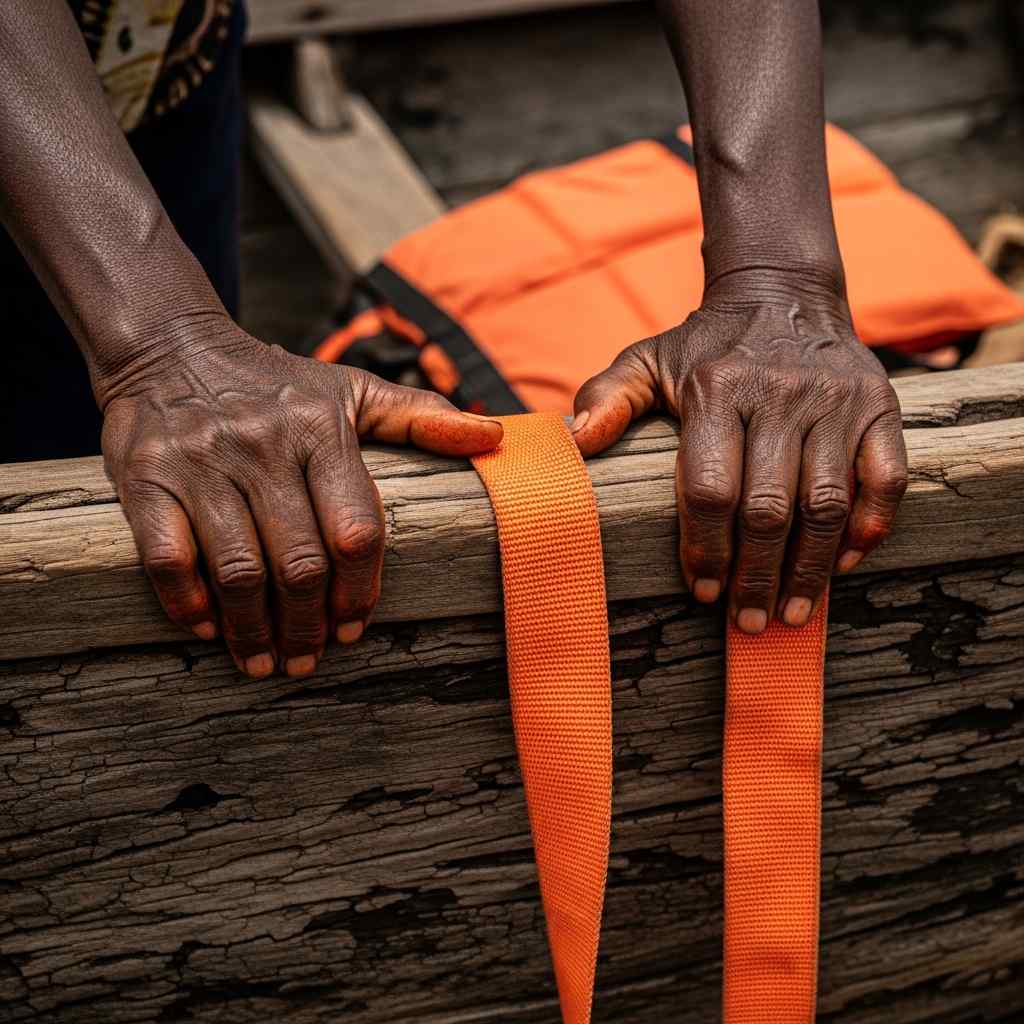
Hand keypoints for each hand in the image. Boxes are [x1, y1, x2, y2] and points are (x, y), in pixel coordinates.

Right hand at [100, 320, 500, 677]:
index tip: (354, 625)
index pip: (357, 530)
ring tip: (265, 660)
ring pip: (238, 570)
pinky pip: (167, 558)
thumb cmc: (277, 384)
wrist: (172, 345)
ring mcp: (201, 463)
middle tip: (310, 655)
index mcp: (321, 429)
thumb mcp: (352, 389)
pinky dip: (188, 603)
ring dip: (254, 630)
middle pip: (300, 563)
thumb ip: (420, 417)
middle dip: (310, 624)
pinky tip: (209, 626)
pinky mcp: (145, 478)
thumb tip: (494, 436)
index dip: (361, 591)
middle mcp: (263, 446)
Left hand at [571, 270, 907, 632]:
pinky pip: (886, 478)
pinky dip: (870, 525)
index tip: (703, 592)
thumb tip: (574, 441)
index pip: (710, 489)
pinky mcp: (879, 405)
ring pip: (826, 503)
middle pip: (768, 508)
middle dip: (756, 577)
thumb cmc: (706, 346)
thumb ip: (607, 398)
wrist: (784, 292)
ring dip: (811, 569)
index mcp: (717, 389)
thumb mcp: (647, 359)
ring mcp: (835, 400)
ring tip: (793, 614)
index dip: (705, 550)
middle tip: (749, 623)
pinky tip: (846, 562)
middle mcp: (779, 394)